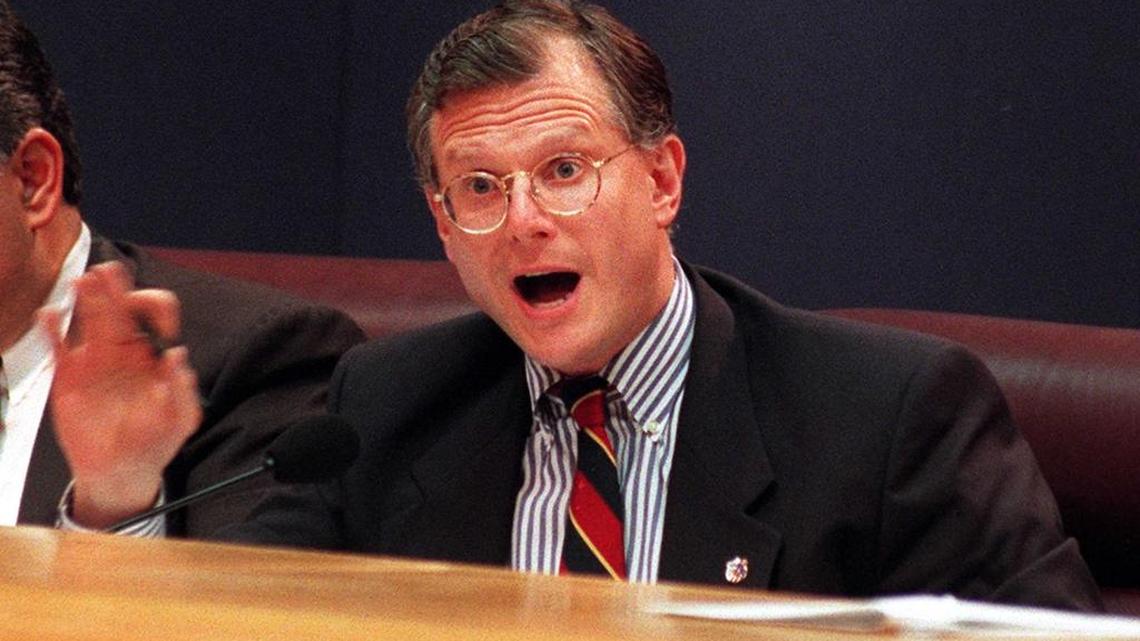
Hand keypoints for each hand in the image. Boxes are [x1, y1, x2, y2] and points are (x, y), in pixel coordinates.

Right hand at [40, 262, 201, 528]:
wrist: (121, 470)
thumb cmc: (157, 441)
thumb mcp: (182, 420)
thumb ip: (183, 390)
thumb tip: (177, 356)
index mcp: (154, 353)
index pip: (157, 314)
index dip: (156, 306)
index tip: (152, 313)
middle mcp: (125, 349)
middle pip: (120, 308)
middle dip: (116, 288)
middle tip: (108, 272)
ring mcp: (95, 360)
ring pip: (90, 319)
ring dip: (87, 298)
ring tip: (83, 282)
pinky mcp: (69, 377)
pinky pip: (59, 346)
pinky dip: (53, 329)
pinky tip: (50, 315)